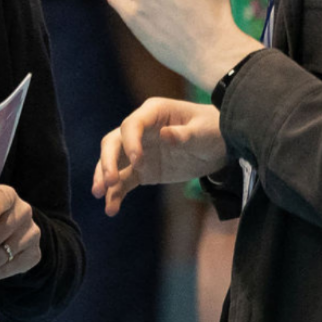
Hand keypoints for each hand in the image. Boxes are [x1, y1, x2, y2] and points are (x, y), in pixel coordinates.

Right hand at [93, 98, 226, 216]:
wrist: (220, 145)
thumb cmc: (213, 130)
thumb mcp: (204, 132)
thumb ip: (185, 135)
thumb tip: (165, 135)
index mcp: (154, 113)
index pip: (132, 125)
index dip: (131, 142)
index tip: (138, 162)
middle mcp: (141, 130)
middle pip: (113, 142)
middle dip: (108, 161)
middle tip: (109, 182)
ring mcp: (139, 150)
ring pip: (113, 162)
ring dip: (104, 177)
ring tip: (100, 195)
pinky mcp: (142, 170)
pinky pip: (124, 181)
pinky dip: (116, 194)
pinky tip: (112, 209)